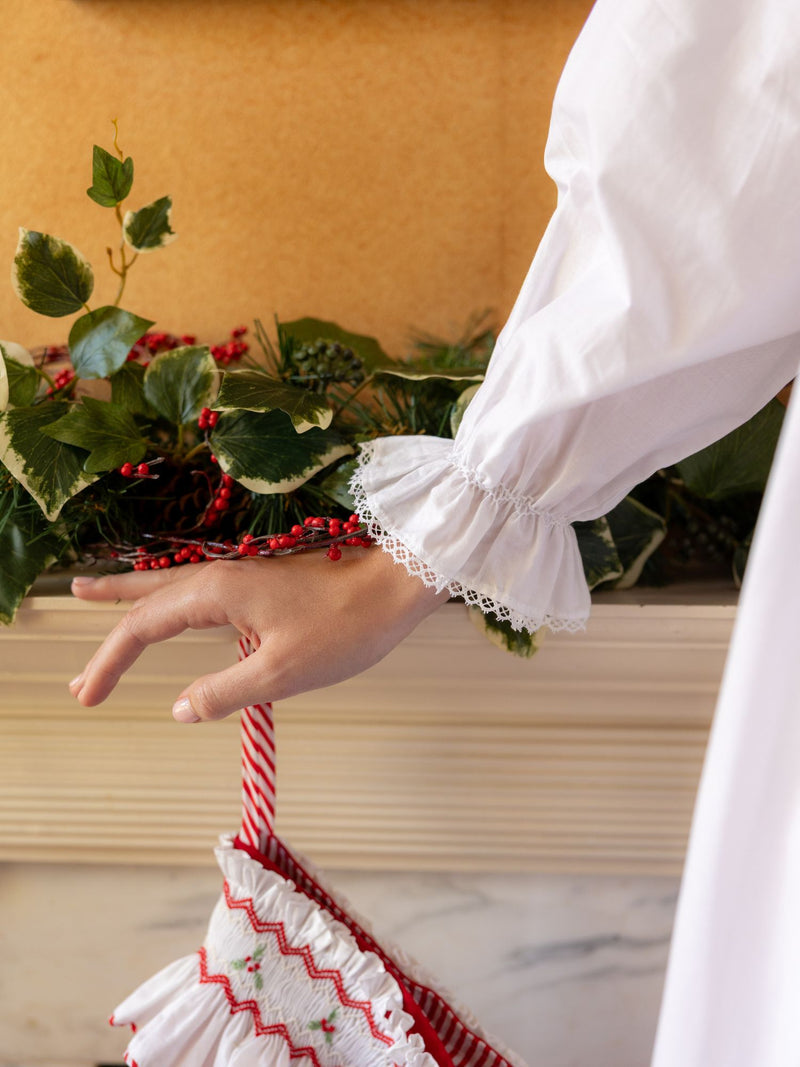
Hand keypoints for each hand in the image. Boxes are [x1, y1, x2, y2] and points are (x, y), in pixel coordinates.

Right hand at [68, 548, 447, 721]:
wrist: (397, 583)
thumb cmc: (346, 627)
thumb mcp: (282, 671)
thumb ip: (225, 692)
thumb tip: (180, 709)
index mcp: (217, 592)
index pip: (143, 627)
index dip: (109, 662)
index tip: (86, 696)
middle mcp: (222, 574)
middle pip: (150, 592)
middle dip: (110, 608)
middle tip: (70, 602)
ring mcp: (243, 572)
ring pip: (174, 582)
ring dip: (136, 594)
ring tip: (100, 590)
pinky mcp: (263, 578)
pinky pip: (199, 585)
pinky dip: (171, 593)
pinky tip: (177, 602)